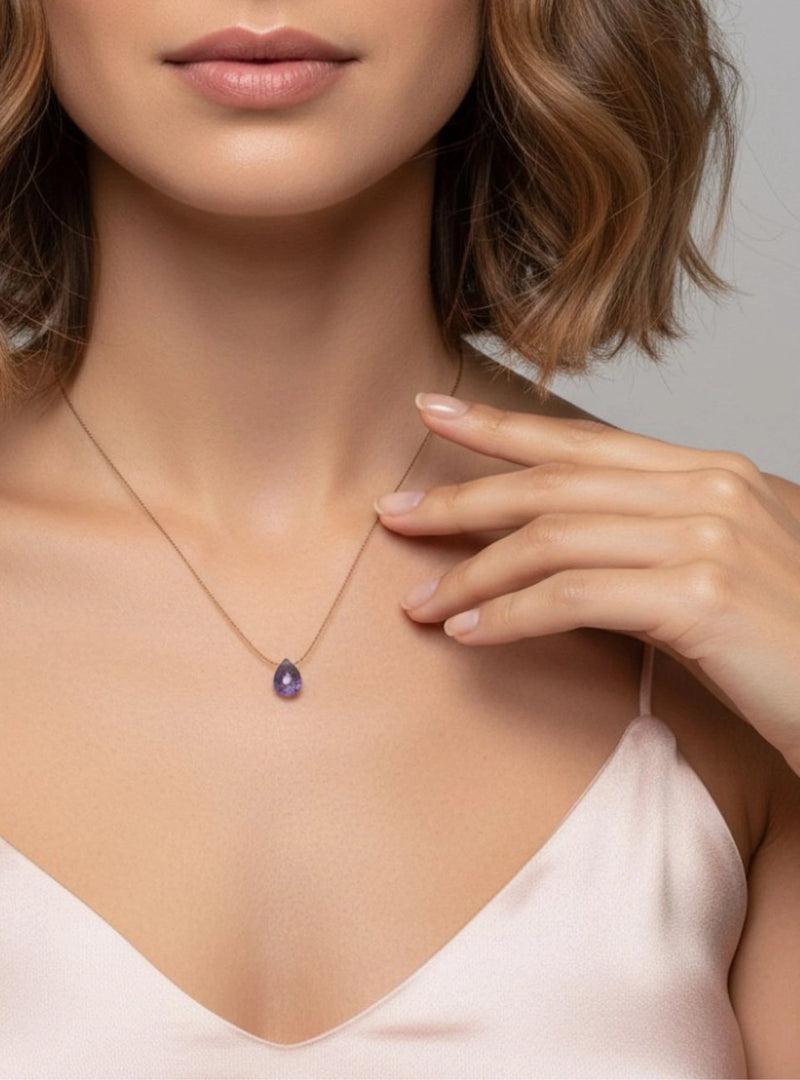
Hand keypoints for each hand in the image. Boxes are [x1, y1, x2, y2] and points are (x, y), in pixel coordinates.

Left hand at [374, 392, 799, 774]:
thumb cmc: (795, 641)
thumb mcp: (728, 562)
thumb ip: (656, 534)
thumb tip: (564, 541)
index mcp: (711, 472)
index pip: (584, 441)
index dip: (501, 427)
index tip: (434, 412)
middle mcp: (709, 489)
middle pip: (551, 483)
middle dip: (460, 498)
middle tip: (394, 513)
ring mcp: (707, 537)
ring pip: (551, 539)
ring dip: (471, 573)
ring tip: (419, 602)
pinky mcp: (701, 595)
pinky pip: (572, 597)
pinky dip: (509, 615)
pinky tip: (468, 632)